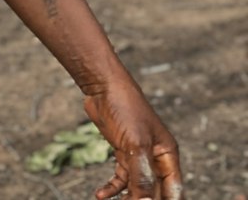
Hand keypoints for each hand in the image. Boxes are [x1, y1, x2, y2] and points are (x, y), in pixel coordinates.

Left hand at [84, 77, 182, 198]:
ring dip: (127, 198)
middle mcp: (155, 157)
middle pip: (154, 191)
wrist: (102, 85)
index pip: (172, 190)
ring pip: (137, 187)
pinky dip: (112, 188)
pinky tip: (101, 195)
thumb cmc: (125, 108)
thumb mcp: (136, 144)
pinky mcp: (123, 152)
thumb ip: (141, 175)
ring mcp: (138, 155)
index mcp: (167, 155)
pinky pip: (121, 177)